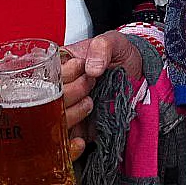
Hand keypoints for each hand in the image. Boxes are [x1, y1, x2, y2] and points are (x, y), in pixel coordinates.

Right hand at [60, 32, 143, 161]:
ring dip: (72, 114)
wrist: (138, 74)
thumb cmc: (120, 54)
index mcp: (60, 66)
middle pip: (48, 99)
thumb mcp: (113, 41)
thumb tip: (92, 68)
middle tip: (91, 84)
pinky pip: (67, 140)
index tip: (84, 71)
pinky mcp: (79, 127)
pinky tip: (82, 138)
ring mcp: (68, 110)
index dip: (64, 76)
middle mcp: (59, 89)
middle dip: (70, 93)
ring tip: (91, 102)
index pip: (47, 75)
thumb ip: (102, 47)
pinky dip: (71, 143)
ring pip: (55, 121)